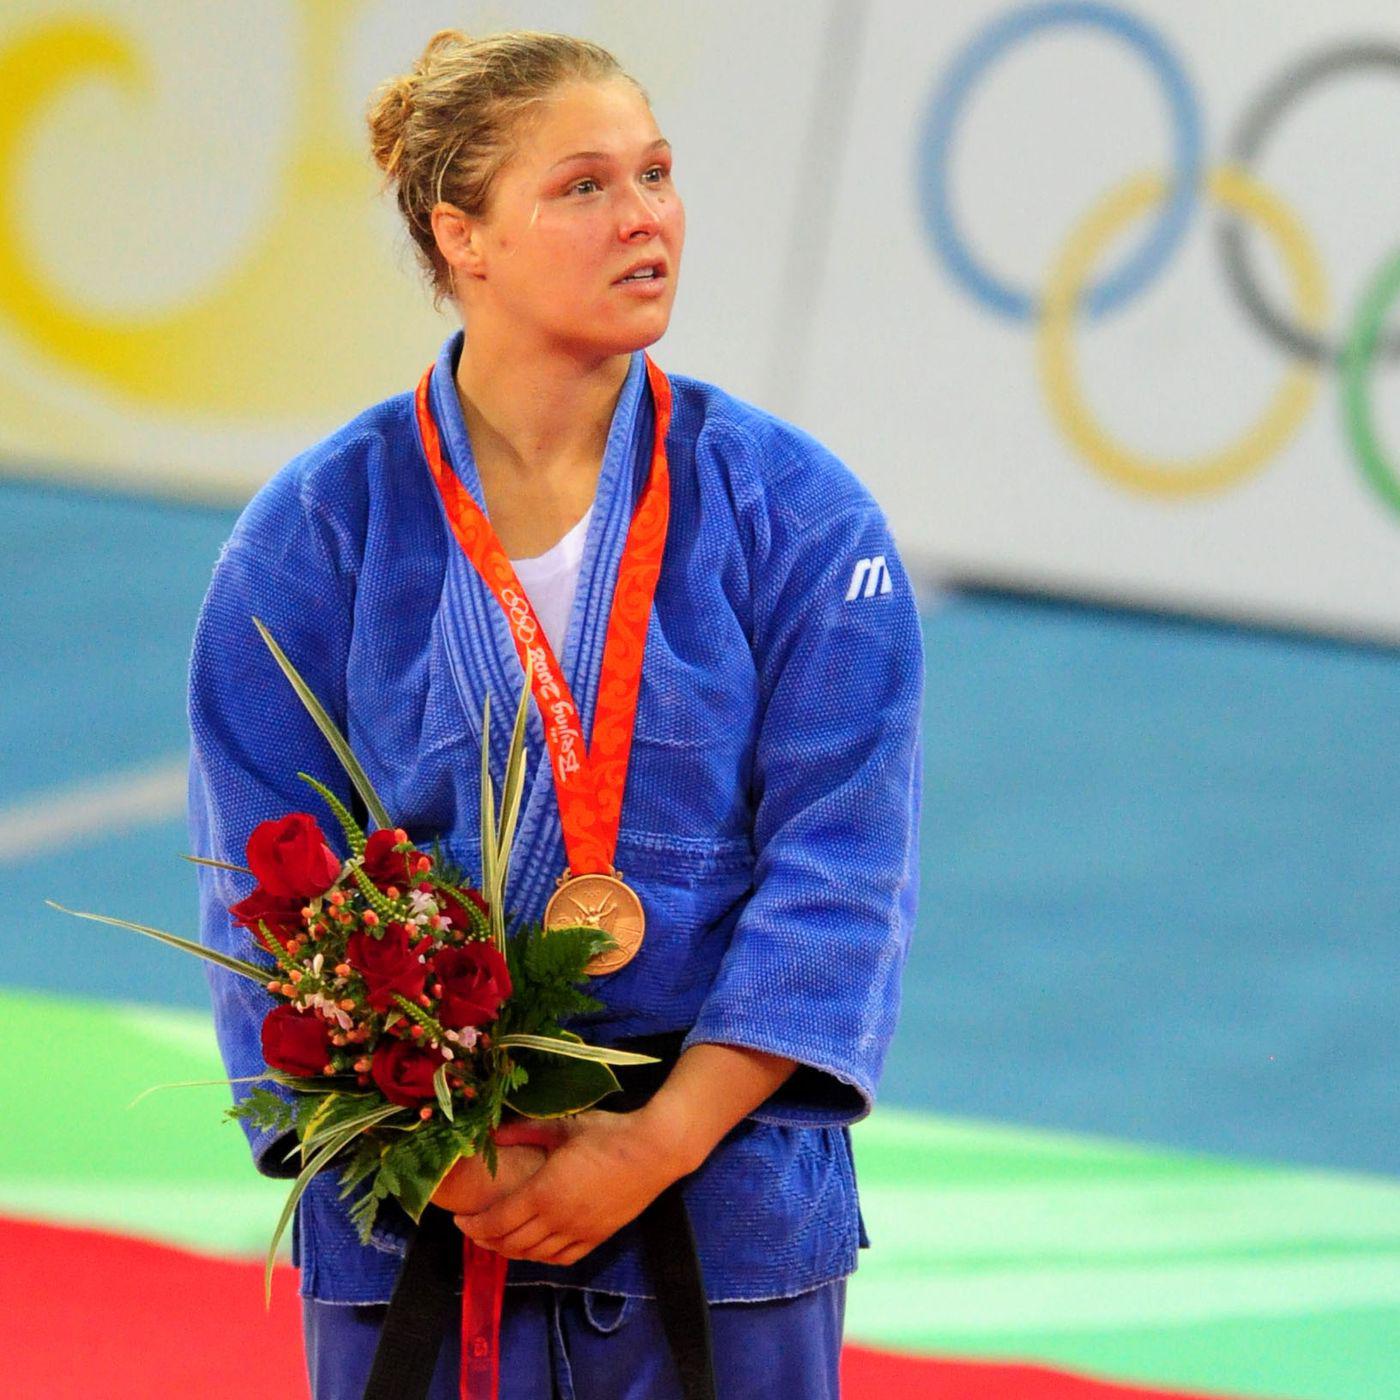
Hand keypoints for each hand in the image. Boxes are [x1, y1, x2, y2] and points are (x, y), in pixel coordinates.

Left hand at [452, 1109, 686, 1266]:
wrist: (653, 1151)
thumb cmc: (607, 1134)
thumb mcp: (562, 1126)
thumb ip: (524, 1131)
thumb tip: (492, 1134)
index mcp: (543, 1193)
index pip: (497, 1222)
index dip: (474, 1226)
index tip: (460, 1220)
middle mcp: (557, 1220)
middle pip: (511, 1243)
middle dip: (486, 1240)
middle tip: (473, 1230)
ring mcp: (579, 1232)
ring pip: (534, 1254)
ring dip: (510, 1251)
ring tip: (498, 1240)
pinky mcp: (597, 1238)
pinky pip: (561, 1258)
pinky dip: (540, 1257)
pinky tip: (534, 1249)